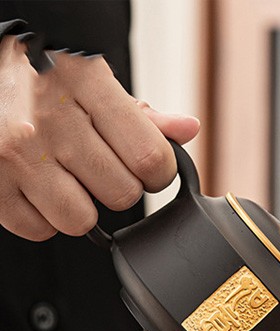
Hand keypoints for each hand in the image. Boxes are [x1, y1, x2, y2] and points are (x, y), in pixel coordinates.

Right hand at [0, 36, 199, 240]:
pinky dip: (43, 218)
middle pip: (122, 195)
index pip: (152, 158)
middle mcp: (50, 118)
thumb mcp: (93, 81)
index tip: (144, 166)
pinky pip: (39, 230)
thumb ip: (142, 115)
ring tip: (65, 178)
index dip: (158, 172)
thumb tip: (188, 130)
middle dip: (117, 187)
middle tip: (96, 165)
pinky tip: (38, 187)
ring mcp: (17, 153)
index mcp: (85, 84)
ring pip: (81, 221)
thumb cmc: (41, 78)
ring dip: (80, 208)